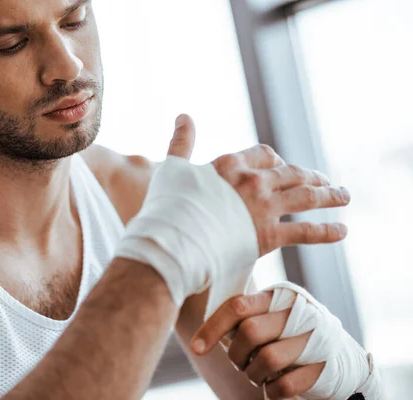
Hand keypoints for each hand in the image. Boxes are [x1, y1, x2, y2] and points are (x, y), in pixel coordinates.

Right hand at [117, 113, 350, 310]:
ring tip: (344, 196)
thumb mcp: (173, 168)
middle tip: (324, 180)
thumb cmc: (167, 205)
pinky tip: (343, 231)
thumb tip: (183, 116)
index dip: (276, 160)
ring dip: (329, 196)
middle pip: (292, 174)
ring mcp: (263, 208)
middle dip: (311, 176)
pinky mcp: (269, 236)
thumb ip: (181, 142)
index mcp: (232, 164)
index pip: (264, 154)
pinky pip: (306, 231)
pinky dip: (327, 231)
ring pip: (306, 197)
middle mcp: (253, 181)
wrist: (171, 239)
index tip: (282, 166)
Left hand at [190, 291, 323, 399]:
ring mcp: (315, 338)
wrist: (340, 358)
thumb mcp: (268, 319)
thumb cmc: (288, 336)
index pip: (238, 306)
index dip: (212, 328)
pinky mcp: (324, 366)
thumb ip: (243, 320)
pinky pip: (284, 385)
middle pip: (250, 331)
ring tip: (258, 376)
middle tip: (241, 363)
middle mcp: (297, 312)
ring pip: (267, 359)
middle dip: (237, 355)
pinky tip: (273, 387)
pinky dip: (272, 391)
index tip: (197, 349)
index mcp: (277, 297)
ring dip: (254, 375)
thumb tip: (203, 337)